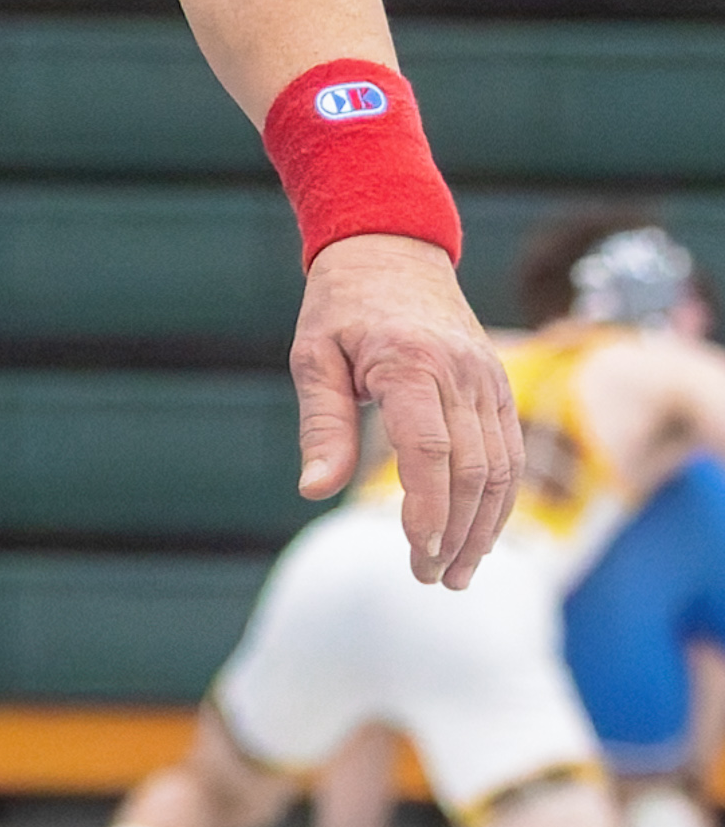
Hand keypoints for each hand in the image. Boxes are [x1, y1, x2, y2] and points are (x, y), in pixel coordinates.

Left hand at [290, 231, 519, 585]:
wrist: (391, 250)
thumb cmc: (341, 306)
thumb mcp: (313, 355)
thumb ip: (321, 424)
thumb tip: (314, 489)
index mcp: (409, 361)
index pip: (429, 449)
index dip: (427, 506)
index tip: (415, 550)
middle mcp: (460, 373)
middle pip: (473, 470)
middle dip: (454, 532)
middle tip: (428, 576)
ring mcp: (488, 380)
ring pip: (502, 470)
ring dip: (483, 528)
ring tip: (454, 572)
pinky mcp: (500, 387)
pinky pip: (513, 454)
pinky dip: (500, 501)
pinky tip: (479, 535)